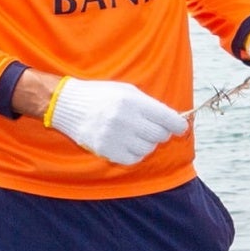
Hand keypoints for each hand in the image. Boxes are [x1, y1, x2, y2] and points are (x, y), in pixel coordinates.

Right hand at [43, 78, 189, 166]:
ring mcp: (115, 136)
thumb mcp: (127, 91)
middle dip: (161, 133)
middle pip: (159, 135)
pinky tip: (128, 143)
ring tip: (136, 134)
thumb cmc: (102, 96)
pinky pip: (133, 159)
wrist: (68, 105)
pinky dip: (135, 153)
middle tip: (153, 128)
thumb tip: (174, 120)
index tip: (181, 127)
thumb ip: (150, 105)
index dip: (178, 124)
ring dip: (146, 143)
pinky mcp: (106, 150)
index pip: (167, 118)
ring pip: (147, 148)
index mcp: (133, 101)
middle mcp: (125, 119)